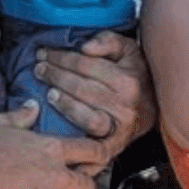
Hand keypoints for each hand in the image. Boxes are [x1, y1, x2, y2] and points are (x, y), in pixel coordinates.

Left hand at [34, 31, 155, 165]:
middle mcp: (126, 105)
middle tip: (39, 69)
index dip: (61, 57)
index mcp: (128, 80)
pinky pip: (93, 147)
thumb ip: (107, 41)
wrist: (149, 108)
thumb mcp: (126, 50)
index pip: (87, 66)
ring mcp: (120, 128)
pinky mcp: (113, 146)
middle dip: (56, 76)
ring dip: (65, 105)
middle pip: (83, 89)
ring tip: (49, 93)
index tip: (43, 53)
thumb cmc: (132, 75)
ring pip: (88, 118)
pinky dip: (76, 143)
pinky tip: (57, 134)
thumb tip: (85, 47)